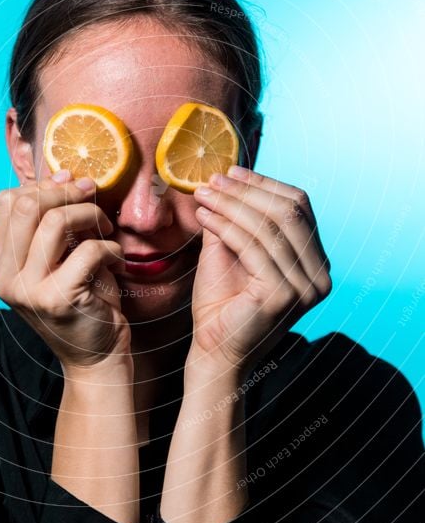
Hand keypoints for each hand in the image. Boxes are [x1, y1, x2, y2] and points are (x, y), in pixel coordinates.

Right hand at [0, 171, 130, 369]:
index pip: (6, 202)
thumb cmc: (83, 301)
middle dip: (67, 192)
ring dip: (90, 215)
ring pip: (55, 222)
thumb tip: (63, 175)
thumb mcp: (59, 258)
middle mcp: (4, 277)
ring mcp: (27, 291)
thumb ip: (51, 224)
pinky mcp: (56, 299)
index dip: (42, 185)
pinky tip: (117, 259)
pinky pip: (87, 250)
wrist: (96, 357)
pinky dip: (110, 247)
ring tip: (106, 228)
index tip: (72, 184)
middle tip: (93, 197)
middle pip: (27, 206)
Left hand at [189, 166, 331, 373]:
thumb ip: (237, 218)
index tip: (230, 172)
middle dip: (246, 191)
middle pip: (287, 212)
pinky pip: (253, 248)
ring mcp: (305, 287)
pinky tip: (204, 217)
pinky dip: (226, 226)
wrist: (214, 350)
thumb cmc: (222, 302)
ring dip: (231, 205)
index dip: (264, 184)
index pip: (299, 207)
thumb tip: (226, 178)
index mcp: (316, 261)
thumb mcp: (232, 250)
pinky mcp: (283, 296)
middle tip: (212, 181)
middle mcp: (320, 275)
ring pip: (268, 227)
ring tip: (202, 196)